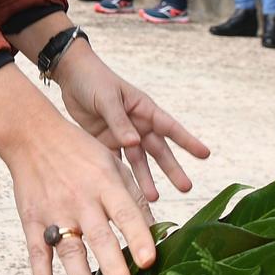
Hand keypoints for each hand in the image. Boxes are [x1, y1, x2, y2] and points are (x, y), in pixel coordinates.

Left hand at [55, 41, 208, 206]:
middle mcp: (138, 125)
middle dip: (171, 169)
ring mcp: (122, 135)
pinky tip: (126, 192)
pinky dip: (120, 176)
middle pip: (158, 150)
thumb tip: (134, 143)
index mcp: (144, 109)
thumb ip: (119, 121)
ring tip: (153, 198)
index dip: (188, 141)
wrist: (70, 76)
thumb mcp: (108, 98)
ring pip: (138, 161)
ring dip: (145, 179)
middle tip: (186, 187)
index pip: (170, 127)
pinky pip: (116, 162)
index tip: (205, 155)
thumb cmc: (94, 80)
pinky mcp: (105, 142)